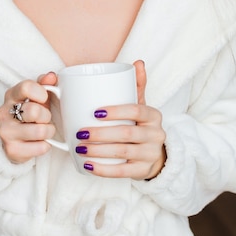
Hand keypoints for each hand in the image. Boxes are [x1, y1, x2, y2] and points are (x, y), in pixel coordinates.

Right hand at [0, 72, 56, 162]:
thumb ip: (44, 84)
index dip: (41, 92)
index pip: (26, 87)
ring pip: (40, 131)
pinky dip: (46, 145)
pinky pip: (41, 147)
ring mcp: (6, 132)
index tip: (44, 98)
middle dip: (46, 116)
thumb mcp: (36, 97)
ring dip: (48, 131)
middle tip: (44, 119)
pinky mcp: (12, 150)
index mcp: (10, 95)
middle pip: (34, 111)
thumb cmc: (29, 114)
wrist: (14, 141)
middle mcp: (4, 113)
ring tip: (44, 131)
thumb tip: (52, 76)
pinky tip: (39, 142)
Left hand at [75, 60, 165, 179]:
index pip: (136, 110)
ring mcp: (150, 155)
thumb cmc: (141, 125)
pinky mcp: (143, 171)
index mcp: (154, 116)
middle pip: (127, 133)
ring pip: (123, 153)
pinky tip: (88, 166)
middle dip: (101, 134)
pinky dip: (103, 170)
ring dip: (98, 151)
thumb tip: (137, 62)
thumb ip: (137, 85)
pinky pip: (122, 173)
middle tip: (80, 132)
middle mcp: (156, 135)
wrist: (156, 154)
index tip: (95, 111)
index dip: (116, 110)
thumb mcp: (141, 106)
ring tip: (80, 148)